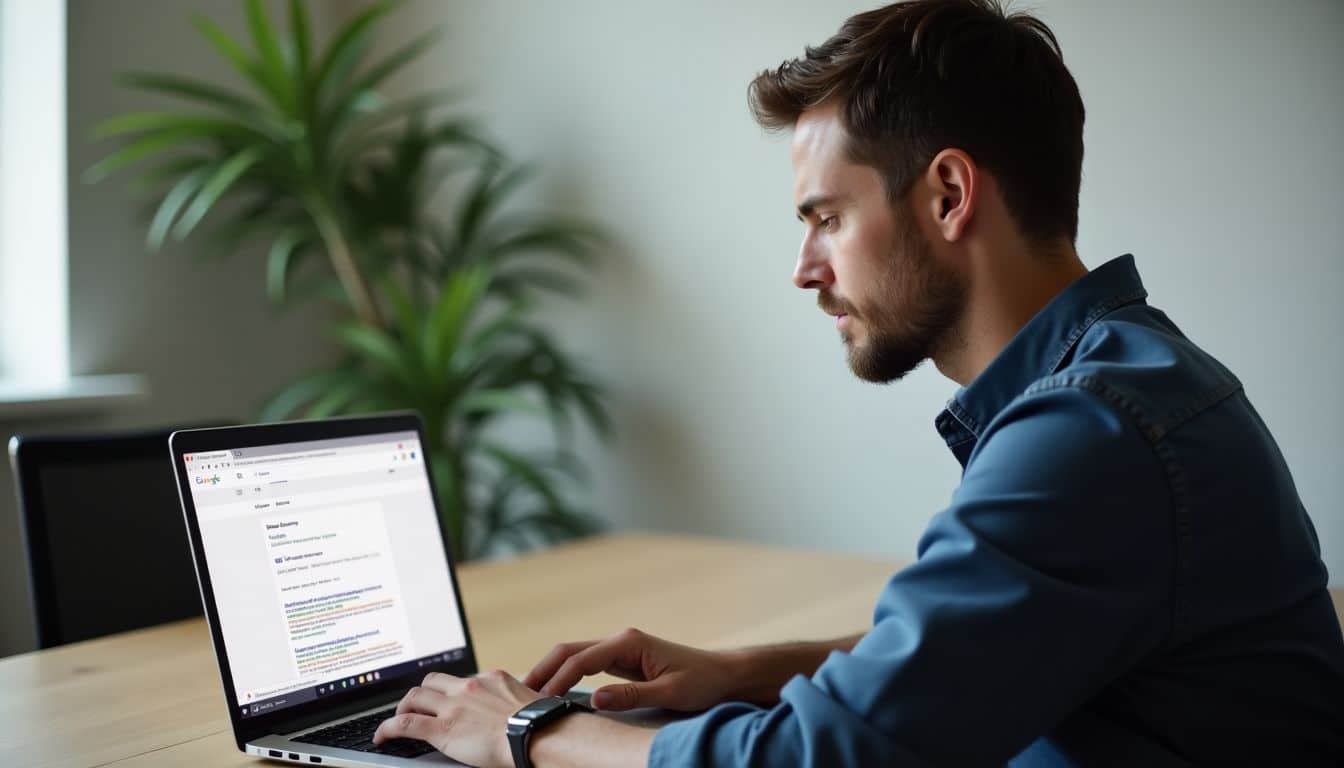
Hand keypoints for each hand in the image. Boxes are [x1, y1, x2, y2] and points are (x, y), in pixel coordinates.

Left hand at [373, 669, 538, 767]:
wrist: (537, 733)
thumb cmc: (541, 723)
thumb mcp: (529, 701)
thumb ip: (514, 700)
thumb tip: (519, 709)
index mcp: (490, 679)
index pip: (459, 680)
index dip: (446, 690)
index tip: (443, 698)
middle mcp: (468, 687)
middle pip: (431, 681)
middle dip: (420, 694)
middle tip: (415, 707)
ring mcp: (453, 706)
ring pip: (414, 697)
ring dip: (403, 708)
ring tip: (397, 720)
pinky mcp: (442, 728)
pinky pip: (405, 723)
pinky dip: (388, 729)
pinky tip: (382, 736)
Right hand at [524, 627, 735, 711]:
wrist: (723, 675)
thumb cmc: (702, 682)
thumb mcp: (670, 691)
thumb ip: (632, 696)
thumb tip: (594, 699)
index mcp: (629, 642)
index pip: (582, 660)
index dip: (558, 681)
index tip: (541, 702)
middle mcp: (621, 641)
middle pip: (570, 650)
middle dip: (543, 670)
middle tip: (518, 694)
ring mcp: (620, 650)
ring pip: (575, 656)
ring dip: (551, 672)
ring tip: (529, 695)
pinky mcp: (622, 661)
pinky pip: (586, 666)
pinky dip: (566, 676)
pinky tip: (554, 692)